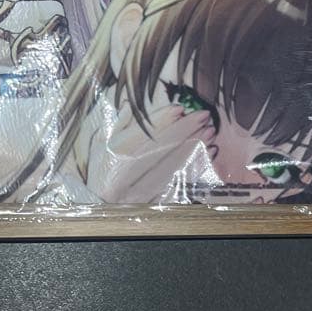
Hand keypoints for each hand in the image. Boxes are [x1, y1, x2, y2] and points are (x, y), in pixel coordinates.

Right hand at [84, 97, 216, 203]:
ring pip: (173, 165)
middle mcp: (127, 175)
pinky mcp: (158, 200)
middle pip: (160, 149)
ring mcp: (144, 190)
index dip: (160, 120)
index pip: (140, 135)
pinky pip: (181, 181)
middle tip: (203, 115)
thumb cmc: (102, 171)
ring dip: (194, 147)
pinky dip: (197, 166)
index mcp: (113, 158)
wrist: (102, 205)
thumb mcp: (101, 145)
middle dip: (184, 130)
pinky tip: (209, 153)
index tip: (179, 107)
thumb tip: (131, 104)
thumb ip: (118, 125)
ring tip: (210, 131)